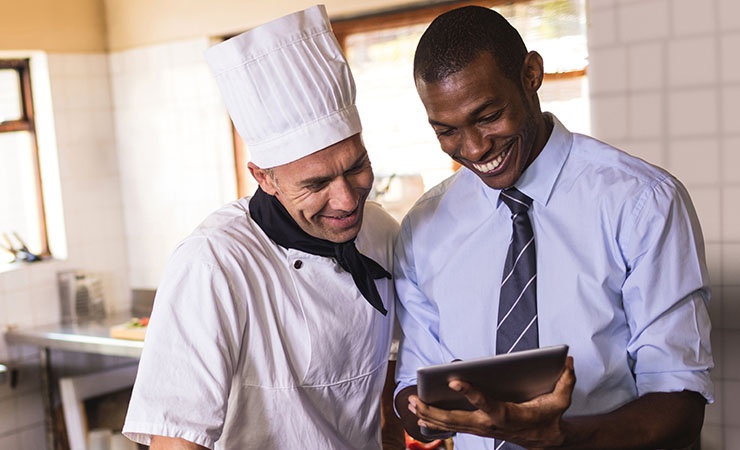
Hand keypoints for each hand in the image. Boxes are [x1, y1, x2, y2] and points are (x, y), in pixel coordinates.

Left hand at [409, 357, 575, 447]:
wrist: (545, 440)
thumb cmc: (549, 416)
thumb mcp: (561, 400)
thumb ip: (565, 380)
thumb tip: (567, 360)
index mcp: (506, 415)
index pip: (484, 403)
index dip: (469, 392)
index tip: (454, 380)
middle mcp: (489, 424)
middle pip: (456, 419)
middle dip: (433, 410)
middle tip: (415, 399)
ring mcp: (481, 428)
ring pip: (450, 424)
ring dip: (429, 415)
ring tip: (411, 403)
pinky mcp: (477, 428)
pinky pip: (452, 426)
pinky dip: (435, 420)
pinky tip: (420, 413)